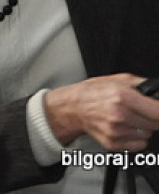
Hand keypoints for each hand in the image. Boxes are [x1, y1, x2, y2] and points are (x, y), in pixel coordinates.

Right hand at [44, 74, 158, 149]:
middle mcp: (119, 115)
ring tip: (128, 118)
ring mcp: (116, 131)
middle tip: (140, 110)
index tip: (157, 108)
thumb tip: (158, 92)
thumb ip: (144, 85)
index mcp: (122, 96)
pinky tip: (124, 127)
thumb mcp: (119, 79)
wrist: (73, 107)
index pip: (158, 112)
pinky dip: (135, 137)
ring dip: (143, 127)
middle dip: (152, 117)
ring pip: (148, 134)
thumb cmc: (94, 92)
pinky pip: (139, 144)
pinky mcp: (113, 143)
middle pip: (156, 124)